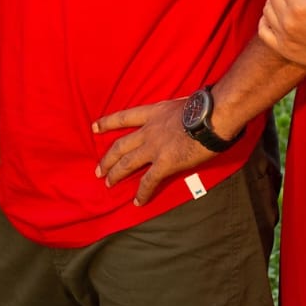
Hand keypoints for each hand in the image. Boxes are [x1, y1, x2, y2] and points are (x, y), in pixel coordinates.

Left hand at [92, 99, 215, 206]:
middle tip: (98, 169)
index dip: (108, 123)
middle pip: (120, 145)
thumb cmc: (204, 107)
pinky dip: (142, 193)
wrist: (211, 116)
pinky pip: (149, 181)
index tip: (94, 127)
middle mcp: (149, 130)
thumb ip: (173, 114)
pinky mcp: (165, 163)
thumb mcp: (181, 104)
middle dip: (107, 158)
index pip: (124, 117)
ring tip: (108, 184)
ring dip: (116, 174)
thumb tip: (178, 118)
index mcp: (154, 113)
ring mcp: (155, 148)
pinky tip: (137, 202)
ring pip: (127, 163)